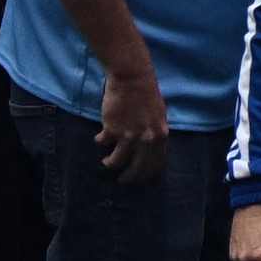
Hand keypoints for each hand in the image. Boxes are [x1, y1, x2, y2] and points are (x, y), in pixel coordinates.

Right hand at [96, 52, 167, 180]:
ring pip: (117, 160)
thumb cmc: (147, 94)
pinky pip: (103, 142)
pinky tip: (100, 139)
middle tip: (123, 181)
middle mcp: (146, 138)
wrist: (132, 78)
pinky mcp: (112, 129)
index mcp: (160, 135)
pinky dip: (100, 142)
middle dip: (129, 177)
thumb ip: (154, 133)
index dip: (148, 174)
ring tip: (106, 162)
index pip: (156, 163)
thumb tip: (149, 148)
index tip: (141, 179)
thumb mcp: (158, 116)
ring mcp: (128, 135)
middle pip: (138, 167)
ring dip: (110, 163)